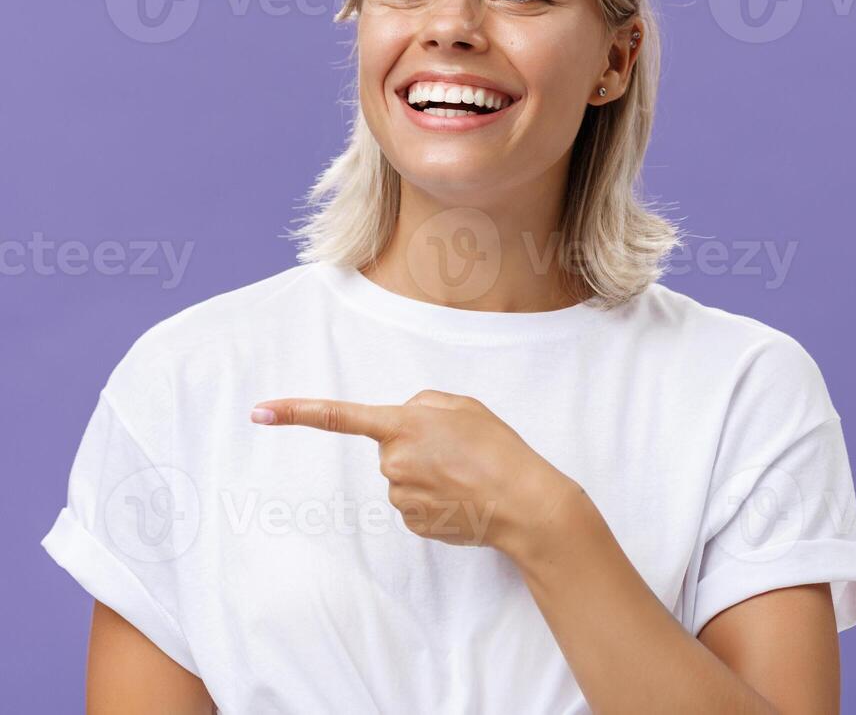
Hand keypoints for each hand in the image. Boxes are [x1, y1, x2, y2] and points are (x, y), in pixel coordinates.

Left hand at [249, 390, 579, 557]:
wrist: (524, 503)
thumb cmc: (499, 450)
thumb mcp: (465, 406)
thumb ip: (424, 404)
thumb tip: (401, 423)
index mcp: (404, 425)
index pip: (339, 416)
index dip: (296, 412)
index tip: (259, 411)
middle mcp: (393, 461)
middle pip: (391, 448)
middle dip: (418, 446)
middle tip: (460, 451)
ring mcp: (400, 495)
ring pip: (403, 477)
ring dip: (430, 474)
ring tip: (467, 475)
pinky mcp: (412, 522)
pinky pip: (415, 503)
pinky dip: (436, 499)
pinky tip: (462, 497)